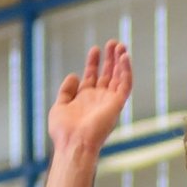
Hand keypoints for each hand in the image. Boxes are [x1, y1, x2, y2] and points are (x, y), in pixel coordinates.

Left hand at [47, 40, 132, 157]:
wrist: (73, 143)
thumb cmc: (64, 131)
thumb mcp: (59, 106)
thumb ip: (66, 90)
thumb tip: (74, 75)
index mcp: (86, 99)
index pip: (93, 76)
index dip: (94, 62)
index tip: (95, 49)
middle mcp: (99, 99)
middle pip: (108, 74)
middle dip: (111, 59)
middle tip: (113, 43)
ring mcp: (109, 101)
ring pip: (119, 77)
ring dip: (120, 61)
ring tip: (120, 45)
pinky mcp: (117, 104)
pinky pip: (125, 84)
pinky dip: (126, 70)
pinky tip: (125, 57)